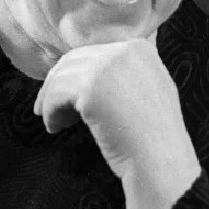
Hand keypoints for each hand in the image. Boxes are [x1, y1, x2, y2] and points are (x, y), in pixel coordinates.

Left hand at [33, 39, 200, 208]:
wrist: (160, 161)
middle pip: (74, 61)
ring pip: (61, 76)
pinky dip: (51, 111)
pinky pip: (56, 95)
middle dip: (58, 84)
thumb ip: (125, 71)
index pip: (94, 53)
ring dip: (52, 99)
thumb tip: (84, 74)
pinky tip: (55, 127)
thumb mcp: (150, 87)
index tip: (68, 94)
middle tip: (48, 108)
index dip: (77, 74)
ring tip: (54, 121)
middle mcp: (123, 50)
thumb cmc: (153, 135)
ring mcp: (106, 67)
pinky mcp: (90, 88)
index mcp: (139, 47)